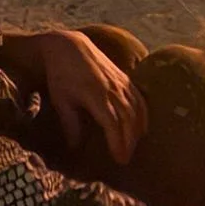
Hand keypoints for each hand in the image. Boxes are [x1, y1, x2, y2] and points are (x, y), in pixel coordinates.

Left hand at [37, 29, 147, 162]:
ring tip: (134, 146)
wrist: (70, 47)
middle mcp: (113, 90)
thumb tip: (75, 147)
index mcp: (96, 96)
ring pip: (136, 109)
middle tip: (126, 158)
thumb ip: (70, 123)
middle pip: (128, 119)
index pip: (112, 123)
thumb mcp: (61, 100)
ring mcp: (121, 83)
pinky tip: (143, 127)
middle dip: (129, 141)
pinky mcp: (125, 78)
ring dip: (137, 130)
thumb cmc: (61, 75)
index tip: (118, 158)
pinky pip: (140, 98)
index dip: (117, 142)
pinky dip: (144, 114)